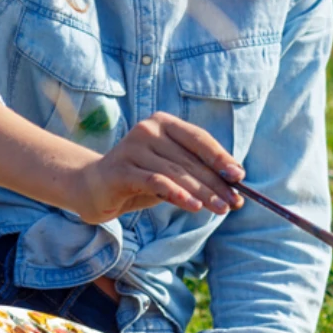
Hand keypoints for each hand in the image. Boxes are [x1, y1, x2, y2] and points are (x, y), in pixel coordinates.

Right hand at [71, 112, 244, 223]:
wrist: (94, 188)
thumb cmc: (138, 178)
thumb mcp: (169, 172)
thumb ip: (194, 174)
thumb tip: (233, 188)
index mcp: (162, 123)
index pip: (199, 138)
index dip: (221, 158)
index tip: (239, 177)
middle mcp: (147, 130)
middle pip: (190, 160)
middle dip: (216, 183)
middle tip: (234, 203)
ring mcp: (132, 148)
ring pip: (177, 173)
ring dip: (202, 193)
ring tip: (221, 209)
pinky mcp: (121, 170)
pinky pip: (156, 182)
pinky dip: (178, 194)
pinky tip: (194, 207)